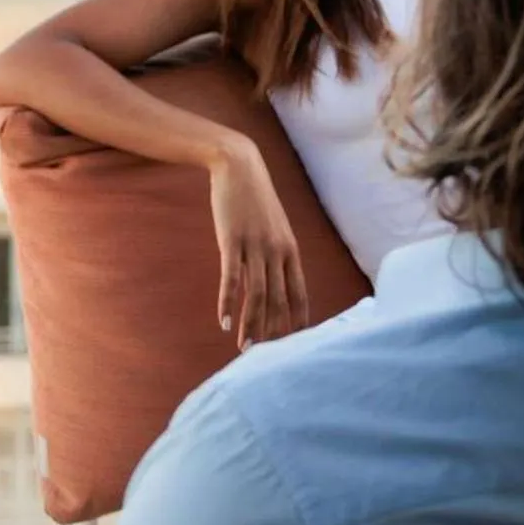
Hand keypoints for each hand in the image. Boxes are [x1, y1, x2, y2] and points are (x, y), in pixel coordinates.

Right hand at [208, 144, 308, 350]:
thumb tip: (277, 280)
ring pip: (256, 296)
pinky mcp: (232, 241)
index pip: (299, 296)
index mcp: (291, 251)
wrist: (239, 166)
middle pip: (278, 301)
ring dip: (251, 325)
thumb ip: (277, 253)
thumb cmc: (255, 199)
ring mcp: (255, 247)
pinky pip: (231, 278)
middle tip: (264, 357)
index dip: (296, 323)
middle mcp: (277, 252)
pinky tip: (224, 321)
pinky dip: (228, 302)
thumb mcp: (275, 227)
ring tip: (244, 347)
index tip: (292, 346)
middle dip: (272, 332)